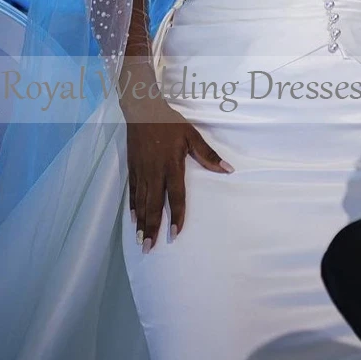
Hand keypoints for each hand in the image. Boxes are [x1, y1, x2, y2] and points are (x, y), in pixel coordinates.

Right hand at [125, 95, 232, 251]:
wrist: (143, 111)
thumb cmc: (170, 123)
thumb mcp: (192, 136)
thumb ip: (208, 155)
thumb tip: (228, 169)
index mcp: (171, 165)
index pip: (174, 196)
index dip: (175, 215)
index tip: (175, 233)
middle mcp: (154, 172)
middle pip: (153, 205)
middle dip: (152, 228)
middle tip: (150, 248)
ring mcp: (141, 171)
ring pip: (141, 202)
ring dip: (141, 223)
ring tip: (141, 241)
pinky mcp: (132, 168)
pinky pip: (132, 192)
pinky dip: (132, 207)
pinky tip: (133, 220)